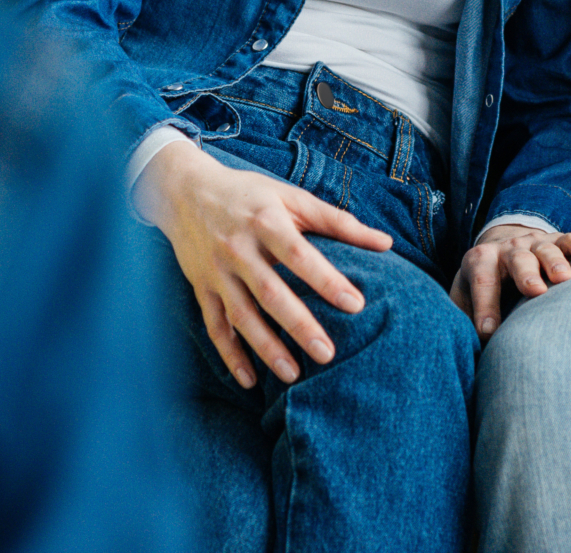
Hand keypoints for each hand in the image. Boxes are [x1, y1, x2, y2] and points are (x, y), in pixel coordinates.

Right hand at [137, 134, 394, 389]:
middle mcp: (239, 248)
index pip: (300, 255)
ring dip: (266, 348)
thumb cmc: (250, 194)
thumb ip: (339, 222)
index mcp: (266, 221)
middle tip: (328, 354)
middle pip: (271, 293)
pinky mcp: (201, 288)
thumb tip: (386, 243)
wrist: (185, 190)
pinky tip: (249, 380)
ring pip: (242, 316)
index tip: (356, 305)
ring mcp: (217, 271)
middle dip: (299, 326)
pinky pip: (215, 326)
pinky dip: (230, 355)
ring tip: (293, 374)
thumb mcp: (292, 197)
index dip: (327, 280)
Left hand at [452, 222, 570, 336]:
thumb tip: (462, 350)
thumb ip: (461, 317)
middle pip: (517, 259)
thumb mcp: (464, 294)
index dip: (485, 307)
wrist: (502, 243)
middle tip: (535, 291)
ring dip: (554, 261)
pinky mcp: (557, 240)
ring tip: (564, 278)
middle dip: (526, 274)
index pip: (482, 282)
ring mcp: (534, 242)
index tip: (488, 332)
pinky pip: (570, 239)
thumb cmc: (484, 281)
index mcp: (481, 261)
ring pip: (545, 249)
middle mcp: (508, 248)